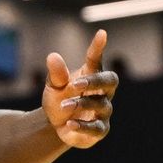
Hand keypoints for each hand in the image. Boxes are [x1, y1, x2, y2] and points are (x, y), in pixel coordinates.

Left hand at [41, 30, 117, 147]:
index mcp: (90, 75)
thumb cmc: (58, 99)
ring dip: (81, 104)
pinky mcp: (100, 129)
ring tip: (63, 106)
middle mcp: (101, 92)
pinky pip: (96, 128)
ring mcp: (102, 111)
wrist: (55, 125)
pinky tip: (69, 123)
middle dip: (95, 81)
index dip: (99, 47)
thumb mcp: (53, 85)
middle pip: (110, 81)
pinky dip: (83, 126)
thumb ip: (56, 73)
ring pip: (101, 105)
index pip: (96, 60)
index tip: (101, 33)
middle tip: (76, 84)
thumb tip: (53, 56)